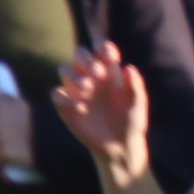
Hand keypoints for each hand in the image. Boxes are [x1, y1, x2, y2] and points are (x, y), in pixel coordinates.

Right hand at [51, 42, 152, 182]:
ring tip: (88, 88)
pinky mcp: (66, 106)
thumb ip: (135, 87)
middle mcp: (92, 77)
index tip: (111, 56)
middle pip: (80, 54)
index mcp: (110, 72)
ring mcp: (77, 90)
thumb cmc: (131, 121)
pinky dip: (65, 97)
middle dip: (86, 59)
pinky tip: (80, 107)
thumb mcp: (137, 105)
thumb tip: (128, 67)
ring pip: (64, 69)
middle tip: (99, 72)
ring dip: (74, 75)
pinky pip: (57, 93)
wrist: (120, 145)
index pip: (102, 49)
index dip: (103, 47)